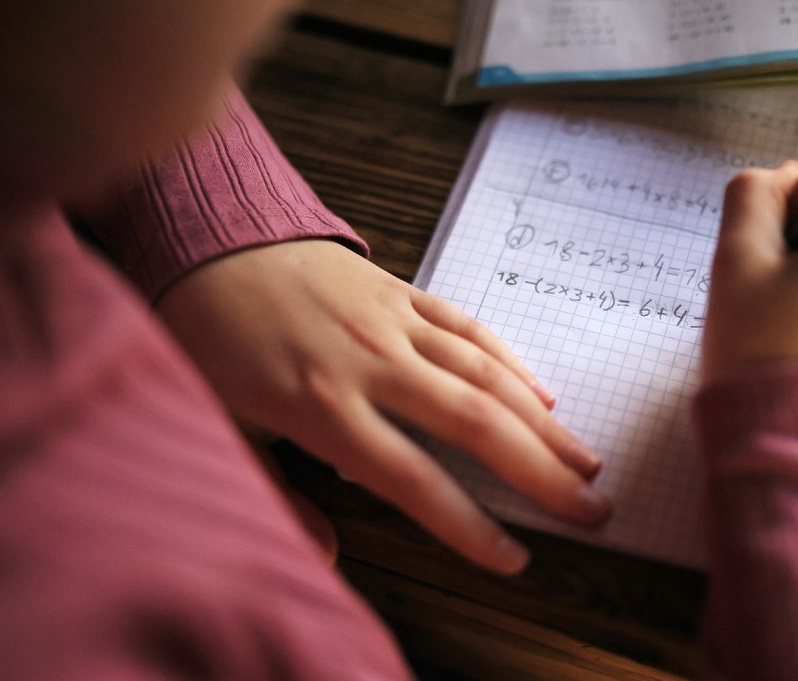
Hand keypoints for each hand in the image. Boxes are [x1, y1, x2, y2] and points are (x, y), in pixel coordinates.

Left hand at [157, 239, 609, 574]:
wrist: (206, 238)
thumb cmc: (206, 339)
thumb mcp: (222, 428)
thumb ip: (278, 496)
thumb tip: (330, 555)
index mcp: (323, 408)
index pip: (414, 480)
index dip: (468, 527)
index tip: (514, 559)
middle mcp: (372, 364)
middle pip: (475, 426)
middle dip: (541, 475)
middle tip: (591, 509)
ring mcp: (393, 322)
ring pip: (486, 375)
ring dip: (544, 423)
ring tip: (588, 462)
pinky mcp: (401, 290)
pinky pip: (469, 327)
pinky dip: (510, 361)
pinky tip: (543, 394)